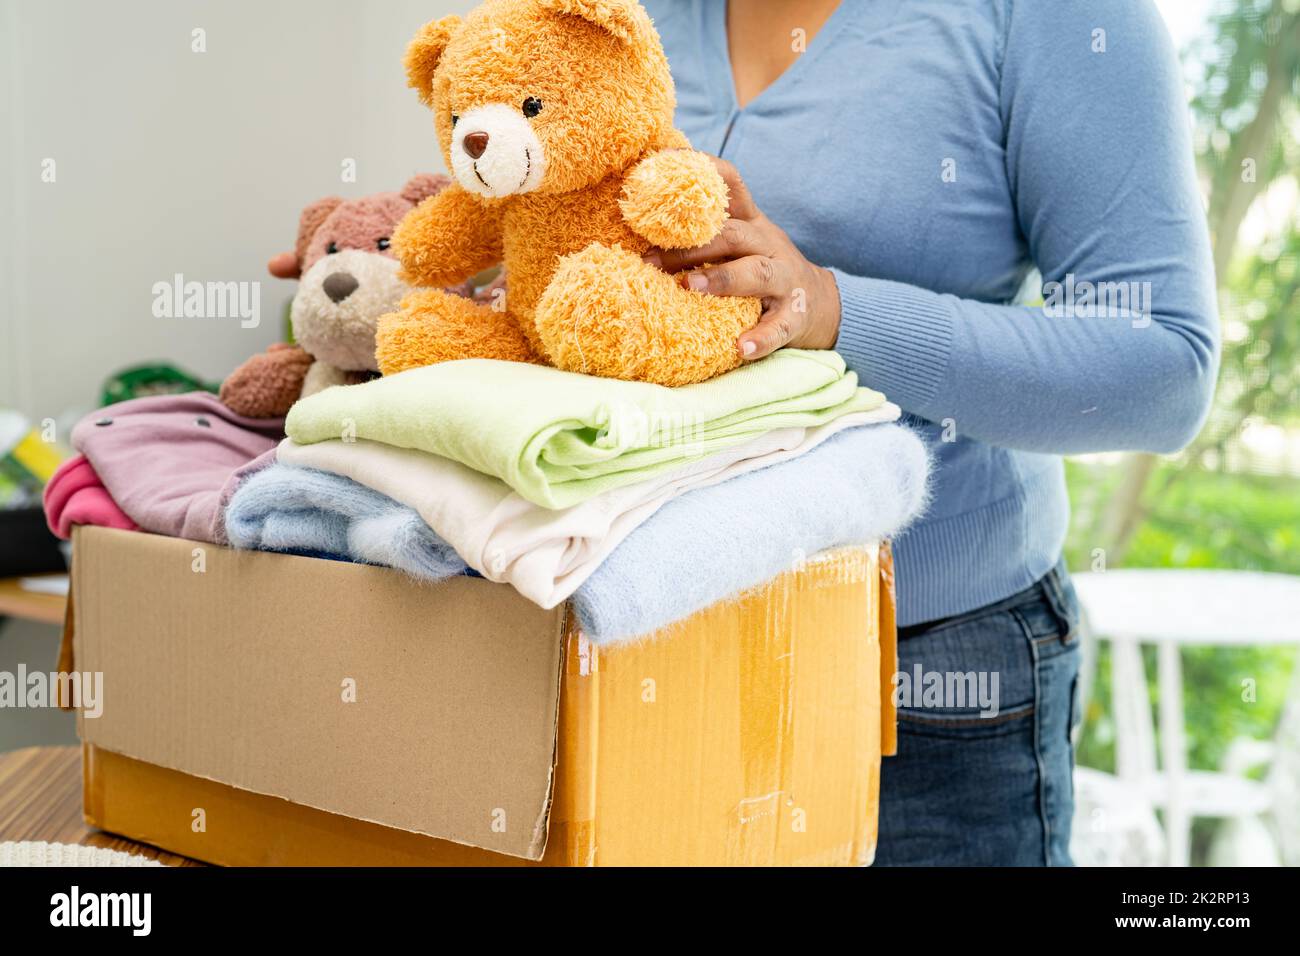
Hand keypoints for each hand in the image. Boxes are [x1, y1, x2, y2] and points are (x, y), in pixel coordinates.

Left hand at [641, 157, 841, 360]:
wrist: (821, 304)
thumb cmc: (763, 269)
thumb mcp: (742, 242)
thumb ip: (706, 230)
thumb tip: (643, 217)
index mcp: (751, 223)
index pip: (731, 185)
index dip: (702, 170)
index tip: (663, 161)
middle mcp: (769, 244)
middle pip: (732, 235)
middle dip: (689, 247)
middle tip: (648, 261)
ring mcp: (785, 279)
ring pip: (757, 272)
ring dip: (722, 278)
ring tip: (690, 287)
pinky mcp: (795, 316)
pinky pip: (779, 327)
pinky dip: (761, 337)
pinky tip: (740, 348)